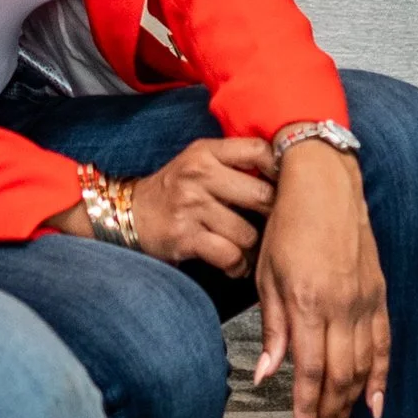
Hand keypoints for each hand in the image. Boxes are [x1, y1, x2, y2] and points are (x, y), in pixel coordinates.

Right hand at [48, 136, 276, 279]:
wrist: (129, 214)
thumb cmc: (175, 189)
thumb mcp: (198, 161)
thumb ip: (234, 161)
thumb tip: (288, 173)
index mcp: (206, 151)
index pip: (259, 150)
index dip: (281, 170)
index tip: (288, 187)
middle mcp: (199, 174)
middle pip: (262, 195)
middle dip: (273, 217)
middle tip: (276, 226)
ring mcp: (191, 206)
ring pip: (248, 233)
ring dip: (254, 249)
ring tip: (249, 250)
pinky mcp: (185, 237)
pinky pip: (230, 256)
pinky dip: (237, 266)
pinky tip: (234, 265)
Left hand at [251, 141, 390, 417]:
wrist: (325, 183)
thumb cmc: (287, 225)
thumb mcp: (266, 275)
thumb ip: (272, 328)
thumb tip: (265, 374)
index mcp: (308, 303)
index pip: (310, 372)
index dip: (308, 411)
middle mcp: (341, 306)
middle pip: (339, 378)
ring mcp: (364, 300)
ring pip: (362, 367)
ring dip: (350, 406)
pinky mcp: (378, 292)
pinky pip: (382, 343)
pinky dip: (380, 376)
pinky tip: (375, 403)